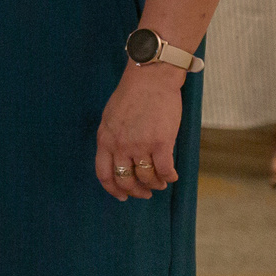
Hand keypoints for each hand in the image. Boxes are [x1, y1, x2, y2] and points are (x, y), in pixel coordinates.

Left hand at [96, 62, 184, 200]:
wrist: (150, 79)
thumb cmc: (131, 95)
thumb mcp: (110, 118)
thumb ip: (111, 138)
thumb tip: (116, 157)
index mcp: (105, 139)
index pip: (104, 174)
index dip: (113, 190)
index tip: (123, 196)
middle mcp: (120, 146)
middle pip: (125, 180)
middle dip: (136, 191)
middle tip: (145, 193)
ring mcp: (140, 145)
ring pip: (147, 178)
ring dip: (155, 185)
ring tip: (160, 183)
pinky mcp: (161, 143)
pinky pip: (165, 171)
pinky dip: (169, 177)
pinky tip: (171, 176)